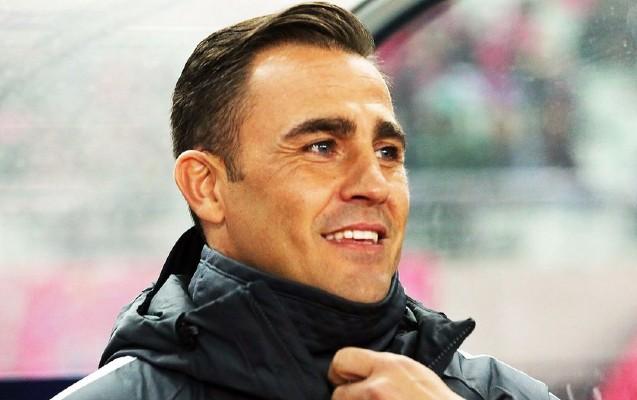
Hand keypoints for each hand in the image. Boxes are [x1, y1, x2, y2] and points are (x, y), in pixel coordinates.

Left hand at [328, 347, 463, 399]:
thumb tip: (360, 371)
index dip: (341, 371)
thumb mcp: (411, 370)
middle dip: (346, 397)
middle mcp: (377, 387)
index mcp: (388, 366)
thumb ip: (383, 367)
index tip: (346, 378)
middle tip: (359, 399)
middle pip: (338, 392)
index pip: (342, 358)